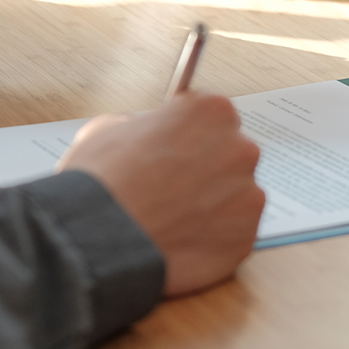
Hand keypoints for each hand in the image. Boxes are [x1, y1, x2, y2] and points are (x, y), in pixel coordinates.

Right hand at [60, 90, 264, 295]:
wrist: (101, 237)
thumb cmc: (104, 179)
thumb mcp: (110, 127)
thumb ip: (143, 126)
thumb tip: (145, 137)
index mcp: (212, 111)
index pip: (211, 114)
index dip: (188, 131)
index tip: (175, 144)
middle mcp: (239, 148)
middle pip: (229, 153)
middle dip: (205, 166)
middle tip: (170, 184)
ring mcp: (247, 196)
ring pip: (234, 195)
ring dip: (211, 202)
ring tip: (172, 216)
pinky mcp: (245, 238)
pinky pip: (233, 232)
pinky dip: (212, 236)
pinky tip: (181, 238)